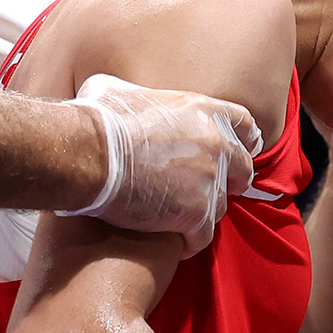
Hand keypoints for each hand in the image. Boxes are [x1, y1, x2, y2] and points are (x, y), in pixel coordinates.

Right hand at [61, 74, 261, 255]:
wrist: (87, 153)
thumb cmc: (97, 119)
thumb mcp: (119, 90)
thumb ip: (137, 94)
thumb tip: (120, 93)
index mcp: (204, 111)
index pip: (244, 125)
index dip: (242, 140)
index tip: (238, 150)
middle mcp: (216, 144)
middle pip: (242, 170)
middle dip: (229, 181)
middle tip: (207, 191)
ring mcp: (209, 181)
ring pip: (220, 207)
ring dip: (202, 213)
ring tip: (178, 217)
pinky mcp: (195, 214)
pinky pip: (202, 237)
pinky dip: (188, 242)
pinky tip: (174, 241)